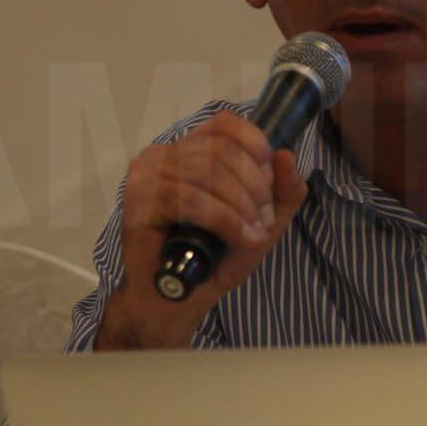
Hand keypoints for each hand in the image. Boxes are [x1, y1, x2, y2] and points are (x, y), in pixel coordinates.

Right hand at [97, 112, 306, 349]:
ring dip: (243, 207)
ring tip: (254, 235)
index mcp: (190, 149)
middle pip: (222, 150)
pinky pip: (192, 199)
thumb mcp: (262, 221)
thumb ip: (282, 190)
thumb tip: (287, 155)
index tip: (270, 185)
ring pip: (209, 174)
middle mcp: (164, 153)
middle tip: (265, 221)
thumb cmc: (215, 258)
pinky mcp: (139, 199)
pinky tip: (242, 239)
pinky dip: (226, 221)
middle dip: (255, 188)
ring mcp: (148, 173)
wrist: (176, 301)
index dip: (257, 148)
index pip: (226, 124)